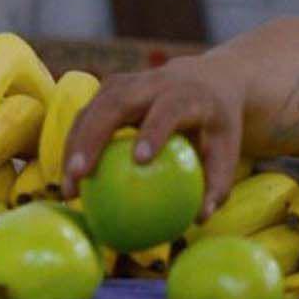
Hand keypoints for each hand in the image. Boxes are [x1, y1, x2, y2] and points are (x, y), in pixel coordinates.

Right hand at [61, 57, 243, 218]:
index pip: (169, 108)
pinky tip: (71, 178)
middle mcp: (155, 83)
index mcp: (187, 94)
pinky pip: (87, 114)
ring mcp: (129, 82)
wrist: (207, 79)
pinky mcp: (111, 88)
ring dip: (75, 144)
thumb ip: (218, 183)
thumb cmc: (217, 124)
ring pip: (93, 108)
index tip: (140, 160)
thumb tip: (200, 219)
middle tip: (81, 175)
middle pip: (117, 103)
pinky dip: (75, 143)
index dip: (154, 129)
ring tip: (70, 187)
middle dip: (93, 135)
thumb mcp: (228, 149)